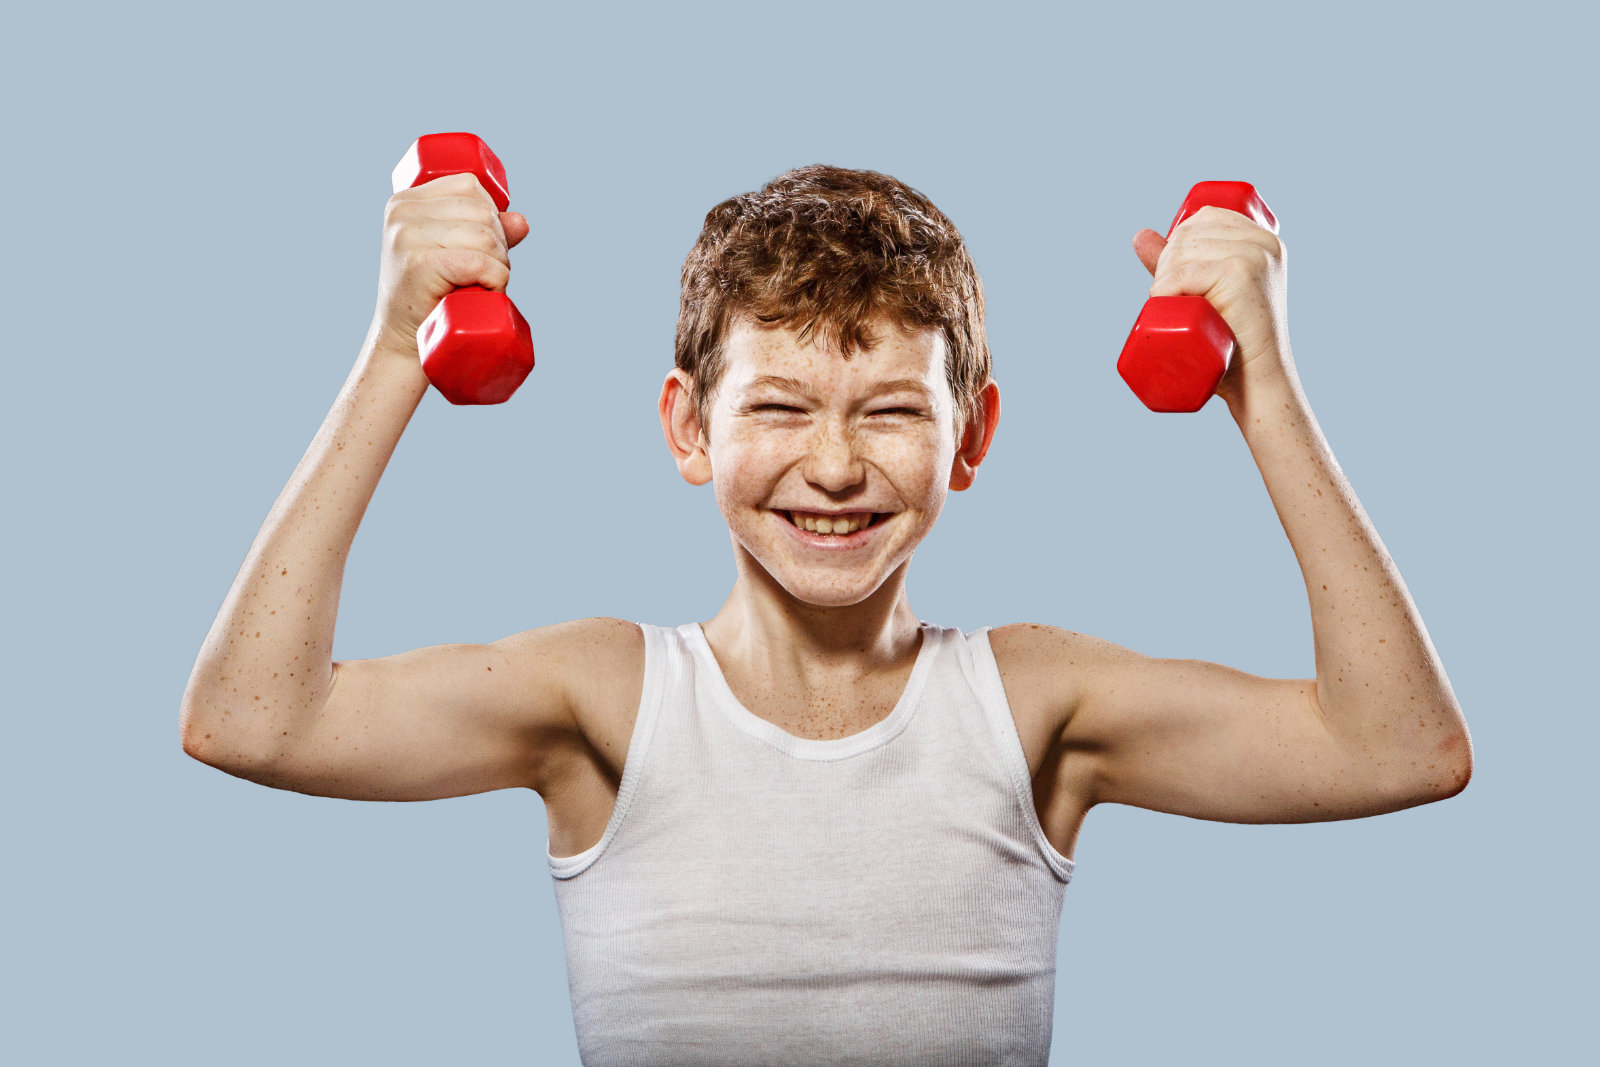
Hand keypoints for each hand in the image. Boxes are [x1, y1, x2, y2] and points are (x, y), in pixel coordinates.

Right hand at [371, 172, 530, 359]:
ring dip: (499, 266)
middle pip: (482, 212)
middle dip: (499, 246)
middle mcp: (401, 213)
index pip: (469, 186)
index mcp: (405, 201)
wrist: (404, 343)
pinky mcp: (420, 264)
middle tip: (484, 276)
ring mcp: (407, 237)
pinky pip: (480, 262)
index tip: (482, 248)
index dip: (490, 215)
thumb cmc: (432, 299)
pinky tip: (484, 293)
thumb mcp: (455, 255)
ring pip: (486, 238)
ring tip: (481, 287)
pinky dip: (495, 280)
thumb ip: (486, 233)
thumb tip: (521, 221)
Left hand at [1133, 205, 1292, 408]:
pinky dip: (1167, 291)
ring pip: (1182, 253)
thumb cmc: (1230, 343)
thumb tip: (1139, 235)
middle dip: (1165, 265)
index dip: (1177, 243)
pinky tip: (1170, 307)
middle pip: (1188, 234)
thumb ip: (1175, 262)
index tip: (1175, 278)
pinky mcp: (1241, 274)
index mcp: (1262, 239)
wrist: (1256, 381)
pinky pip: (1184, 274)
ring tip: (1178, 310)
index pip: (1204, 218)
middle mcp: (1263, 243)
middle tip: (1173, 302)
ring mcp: (1255, 256)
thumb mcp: (1204, 291)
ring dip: (1164, 282)